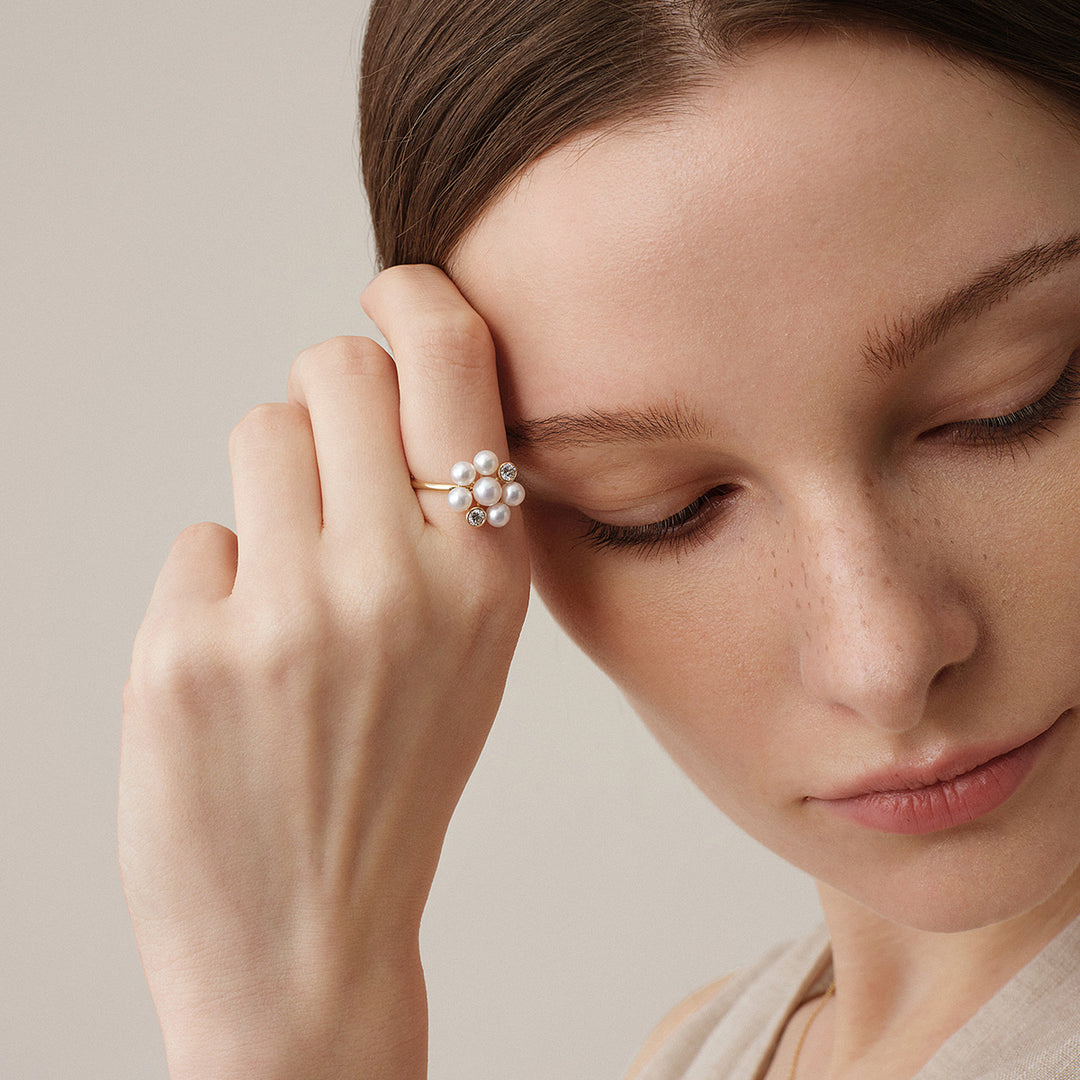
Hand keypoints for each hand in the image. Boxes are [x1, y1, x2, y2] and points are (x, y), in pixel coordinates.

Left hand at [118, 266, 529, 1078]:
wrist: (311, 937)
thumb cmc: (396, 777)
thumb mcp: (473, 648)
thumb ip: (448, 518)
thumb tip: (387, 387)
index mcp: (489, 572)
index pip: (451, 359)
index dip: (416, 299)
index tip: (393, 292)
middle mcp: (399, 577)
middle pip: (333, 369)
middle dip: (328, 400)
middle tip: (332, 471)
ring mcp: (289, 614)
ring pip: (260, 430)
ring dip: (272, 485)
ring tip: (290, 579)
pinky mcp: (185, 652)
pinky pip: (200, 538)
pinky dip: (218, 583)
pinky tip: (242, 663)